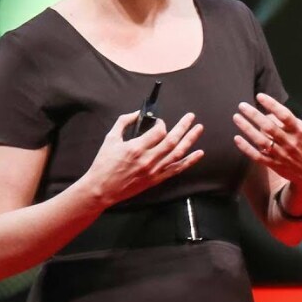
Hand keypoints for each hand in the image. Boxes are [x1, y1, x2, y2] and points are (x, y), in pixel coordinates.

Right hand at [86, 111, 204, 206]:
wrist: (102, 189)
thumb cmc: (104, 164)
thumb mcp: (110, 139)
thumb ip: (123, 122)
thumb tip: (136, 113)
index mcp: (136, 148)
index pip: (158, 132)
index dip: (161, 124)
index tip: (159, 122)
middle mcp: (148, 159)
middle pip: (172, 141)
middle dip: (183, 126)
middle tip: (191, 117)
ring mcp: (154, 171)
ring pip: (178, 153)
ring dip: (190, 140)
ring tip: (199, 129)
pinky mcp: (156, 179)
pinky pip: (176, 169)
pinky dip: (189, 161)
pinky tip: (199, 153)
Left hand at [233, 80, 301, 186]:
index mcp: (300, 130)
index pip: (285, 116)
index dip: (272, 105)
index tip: (259, 96)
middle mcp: (290, 142)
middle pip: (269, 128)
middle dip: (254, 115)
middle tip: (241, 105)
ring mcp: (281, 154)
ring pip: (260, 142)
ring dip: (247, 129)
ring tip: (236, 117)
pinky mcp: (274, 164)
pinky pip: (257, 156)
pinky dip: (246, 148)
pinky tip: (236, 138)